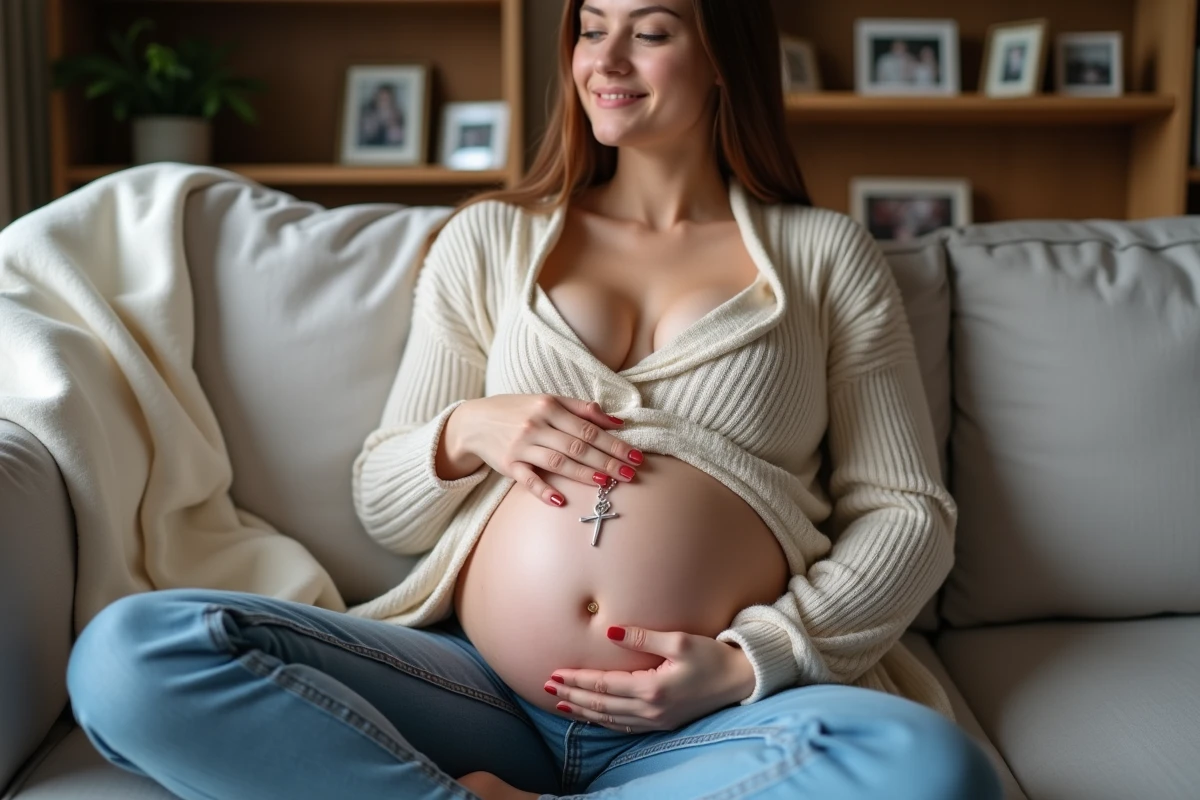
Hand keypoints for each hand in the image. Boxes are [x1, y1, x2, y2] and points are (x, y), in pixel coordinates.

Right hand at [455, 394, 642, 506]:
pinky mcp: (508, 465)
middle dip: (607, 460)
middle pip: (578, 445)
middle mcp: (536, 424)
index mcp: (549, 406)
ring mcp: (521, 446)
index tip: (635, 454)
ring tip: (607, 482)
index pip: (588, 427)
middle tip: (630, 472)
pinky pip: (528, 479)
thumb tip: (617, 420)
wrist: (474, 421)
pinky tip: (559, 500)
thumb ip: (581, 409)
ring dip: (583, 473)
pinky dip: (543, 490)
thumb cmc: (517, 411)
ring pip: (558, 461)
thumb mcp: (548, 401)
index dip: (614, 442)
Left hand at [545, 625, 755, 732]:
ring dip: (583, 711)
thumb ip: (642, 637)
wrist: (740, 680)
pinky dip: (603, 720)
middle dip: (572, 695)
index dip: (577, 679)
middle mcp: (651, 709)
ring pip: (609, 719)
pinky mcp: (663, 722)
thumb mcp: (679, 641)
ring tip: (561, 703)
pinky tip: (592, 715)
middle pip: (601, 705)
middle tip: (548, 686)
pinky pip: (624, 726)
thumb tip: (610, 631)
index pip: (603, 685)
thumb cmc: (712, 656)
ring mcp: (657, 720)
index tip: (555, 672)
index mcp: (652, 688)